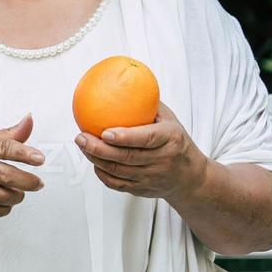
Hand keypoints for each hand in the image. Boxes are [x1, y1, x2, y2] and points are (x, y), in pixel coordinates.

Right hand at [0, 115, 44, 216]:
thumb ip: (6, 134)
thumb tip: (29, 121)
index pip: (2, 147)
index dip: (24, 153)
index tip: (39, 158)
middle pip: (6, 176)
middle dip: (28, 181)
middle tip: (37, 182)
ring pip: (2, 196)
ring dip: (18, 195)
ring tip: (20, 190)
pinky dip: (5, 207)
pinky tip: (6, 200)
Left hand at [74, 102, 207, 200]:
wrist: (191, 177)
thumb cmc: (176, 141)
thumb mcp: (170, 119)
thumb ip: (148, 103)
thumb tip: (122, 81)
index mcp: (171, 139)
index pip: (146, 138)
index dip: (124, 137)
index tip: (104, 132)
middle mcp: (162, 160)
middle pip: (127, 157)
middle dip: (99, 148)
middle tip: (81, 137)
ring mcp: (152, 178)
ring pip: (118, 172)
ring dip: (96, 159)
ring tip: (82, 145)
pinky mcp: (143, 190)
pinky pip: (117, 184)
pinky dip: (102, 173)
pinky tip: (93, 161)